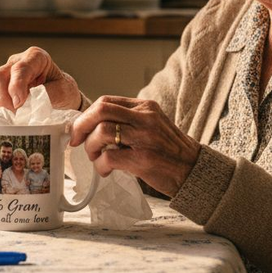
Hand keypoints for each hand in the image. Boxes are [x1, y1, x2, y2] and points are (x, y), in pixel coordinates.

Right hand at [0, 47, 80, 110]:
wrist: (62, 95)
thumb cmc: (63, 90)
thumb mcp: (62, 91)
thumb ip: (46, 94)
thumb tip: (27, 102)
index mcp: (35, 57)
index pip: (20, 68)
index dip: (17, 86)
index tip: (20, 103)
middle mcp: (17, 62)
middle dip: (4, 97)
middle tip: (15, 113)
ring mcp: (7, 74)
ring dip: (0, 103)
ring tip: (16, 115)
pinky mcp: (1, 87)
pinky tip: (11, 114)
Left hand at [70, 95, 200, 196]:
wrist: (195, 171)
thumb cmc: (169, 151)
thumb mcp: (152, 126)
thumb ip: (128, 121)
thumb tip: (93, 126)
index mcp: (146, 107)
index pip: (107, 101)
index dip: (86, 115)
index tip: (78, 129)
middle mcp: (146, 118)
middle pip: (100, 110)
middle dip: (81, 126)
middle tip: (76, 141)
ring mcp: (145, 138)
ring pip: (102, 132)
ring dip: (91, 147)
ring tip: (96, 157)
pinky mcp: (144, 159)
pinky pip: (109, 157)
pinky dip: (100, 165)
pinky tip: (105, 171)